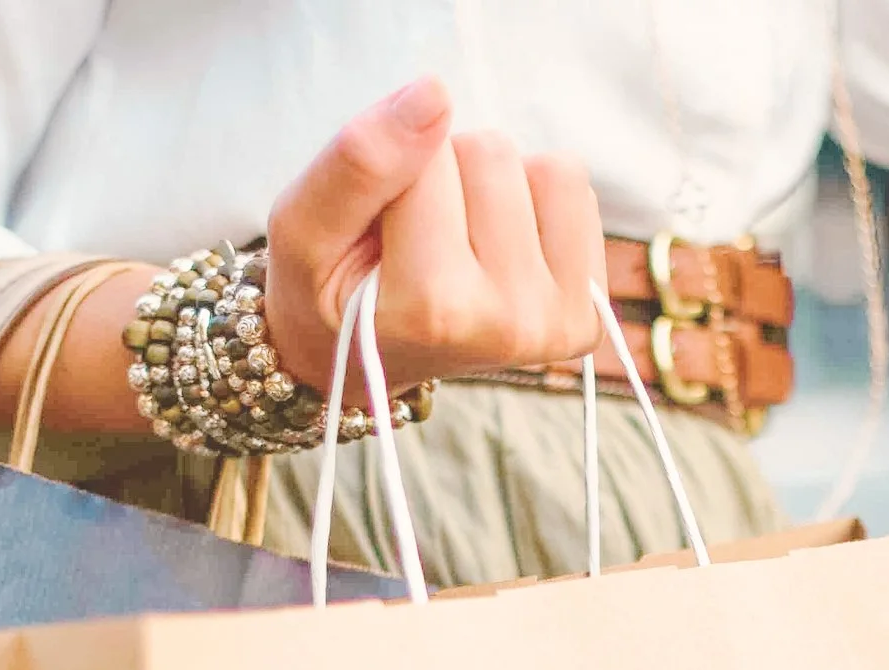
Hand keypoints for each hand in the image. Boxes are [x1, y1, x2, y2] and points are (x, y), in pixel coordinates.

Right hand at [263, 76, 604, 394]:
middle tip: (414, 238)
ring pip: (539, 166)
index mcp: (434, 310)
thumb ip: (360, 161)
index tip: (376, 230)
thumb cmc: (324, 291)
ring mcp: (556, 321)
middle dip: (444, 176)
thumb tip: (435, 92)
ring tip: (452, 243)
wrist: (359, 358)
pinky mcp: (586, 311)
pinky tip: (496, 247)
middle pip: (489, 151)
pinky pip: (573, 189)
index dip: (392, 170)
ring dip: (491, 187)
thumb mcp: (302, 226)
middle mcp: (507, 323)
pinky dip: (533, 200)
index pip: (425, 153)